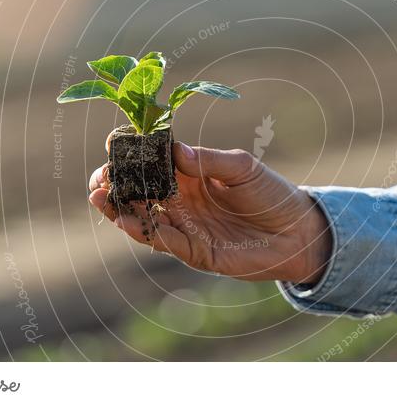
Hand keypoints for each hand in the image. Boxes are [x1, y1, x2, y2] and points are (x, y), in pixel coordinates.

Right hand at [88, 142, 331, 282]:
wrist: (298, 232)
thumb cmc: (271, 194)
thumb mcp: (243, 169)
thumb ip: (209, 161)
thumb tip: (175, 150)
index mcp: (191, 174)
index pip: (152, 162)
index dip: (132, 154)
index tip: (112, 144)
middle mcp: (181, 200)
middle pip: (138, 191)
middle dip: (114, 183)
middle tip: (98, 178)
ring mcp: (185, 225)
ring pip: (142, 217)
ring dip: (118, 209)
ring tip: (99, 196)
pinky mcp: (193, 250)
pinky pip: (162, 241)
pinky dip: (142, 231)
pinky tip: (125, 220)